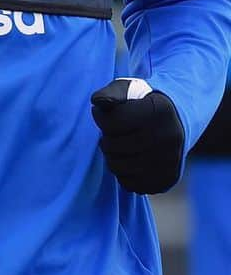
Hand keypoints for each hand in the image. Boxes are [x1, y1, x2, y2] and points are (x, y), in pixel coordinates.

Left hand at [91, 78, 184, 193]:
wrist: (177, 122)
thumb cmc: (143, 103)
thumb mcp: (128, 89)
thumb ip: (109, 93)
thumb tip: (97, 102)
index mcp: (158, 111)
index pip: (112, 122)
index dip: (100, 117)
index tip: (102, 114)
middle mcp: (167, 137)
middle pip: (114, 146)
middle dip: (105, 139)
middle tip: (110, 133)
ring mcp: (170, 161)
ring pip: (119, 167)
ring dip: (111, 157)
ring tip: (117, 146)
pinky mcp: (168, 179)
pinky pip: (131, 184)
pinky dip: (123, 174)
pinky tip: (128, 160)